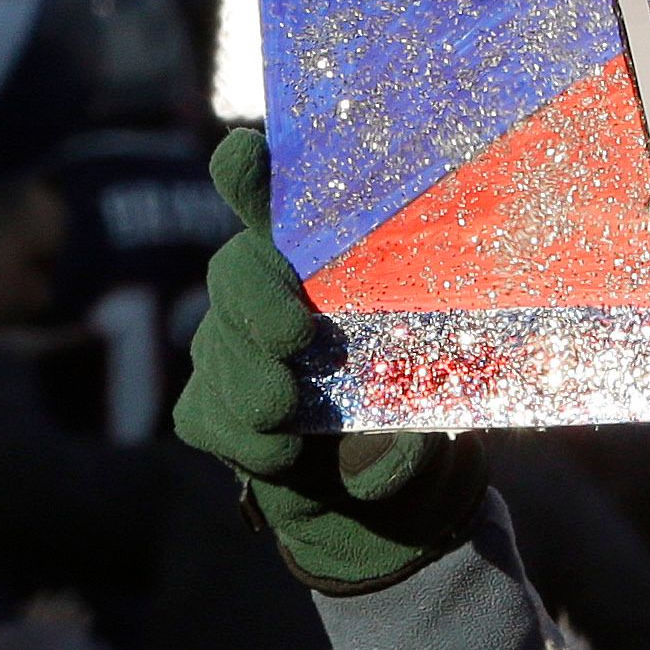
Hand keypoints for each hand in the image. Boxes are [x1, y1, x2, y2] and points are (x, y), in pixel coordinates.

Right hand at [173, 126, 487, 594]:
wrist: (378, 497)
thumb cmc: (411, 408)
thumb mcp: (441, 382)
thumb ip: (425, 390)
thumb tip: (403, 438)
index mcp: (318, 261)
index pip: (275, 200)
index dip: (253, 173)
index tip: (247, 153)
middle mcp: (262, 293)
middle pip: (235, 272)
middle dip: (259, 301)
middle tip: (297, 338)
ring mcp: (226, 349)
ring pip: (219, 350)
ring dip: (257, 383)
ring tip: (289, 412)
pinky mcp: (208, 408)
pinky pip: (209, 413)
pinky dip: (248, 439)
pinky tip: (282, 454)